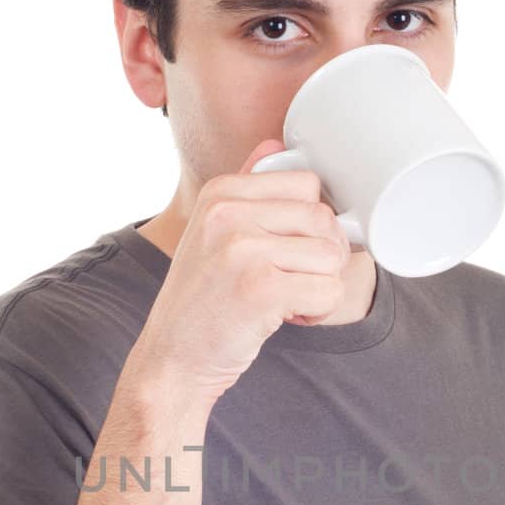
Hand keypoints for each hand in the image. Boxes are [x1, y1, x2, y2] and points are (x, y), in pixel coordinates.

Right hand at [126, 138, 350, 409]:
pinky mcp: (261, 289)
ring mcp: (243, 250)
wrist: (172, 360)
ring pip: (331, 256)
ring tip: (285, 299)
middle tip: (293, 280)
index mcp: (221, 192)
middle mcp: (229, 214)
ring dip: (320, 285)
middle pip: (324, 219)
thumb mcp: (212, 233)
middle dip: (322, 256)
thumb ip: (245, 189)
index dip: (313, 221)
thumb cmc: (201, 301)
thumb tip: (278, 144)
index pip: (307, 183)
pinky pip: (329, 291)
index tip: (290, 248)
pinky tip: (286, 317)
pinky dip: (317, 312)